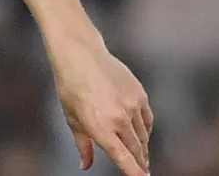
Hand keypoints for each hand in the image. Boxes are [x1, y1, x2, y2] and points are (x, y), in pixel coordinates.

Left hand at [51, 38, 152, 175]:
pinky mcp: (140, 96)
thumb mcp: (71, 118)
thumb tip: (85, 166)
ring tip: (141, 156)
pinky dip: (145, 130)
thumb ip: (83, 145)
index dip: (134, 172)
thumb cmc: (70, 87)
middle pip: (137, 150)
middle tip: (142, 171)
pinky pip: (147, 121)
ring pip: (144, 137)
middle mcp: (119, 118)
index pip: (123, 157)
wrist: (81, 55)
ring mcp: (132, 106)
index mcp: (99, 126)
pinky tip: (141, 135)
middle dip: (140, 163)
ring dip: (142, 148)